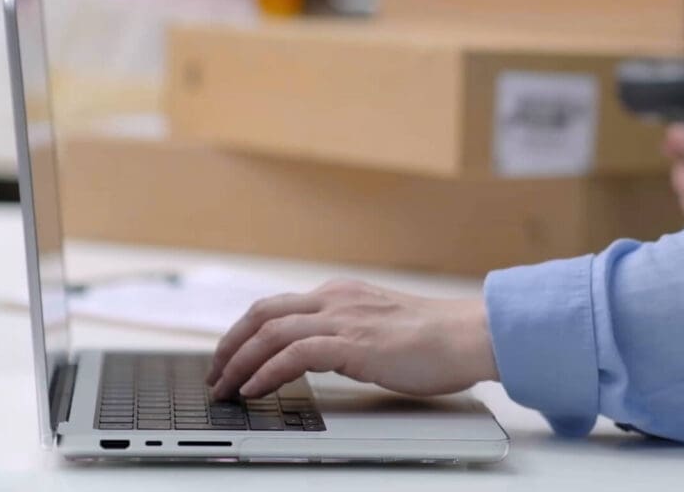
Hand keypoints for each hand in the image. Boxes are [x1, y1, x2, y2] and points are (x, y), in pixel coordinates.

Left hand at [205, 279, 498, 400]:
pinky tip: (255, 390)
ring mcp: (344, 319)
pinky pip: (294, 355)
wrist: (467, 335)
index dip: (246, 333)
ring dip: (239, 362)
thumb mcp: (380, 328)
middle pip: (262, 314)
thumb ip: (348, 335)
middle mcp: (336, 300)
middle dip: (230, 344)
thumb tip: (321, 357)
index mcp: (341, 295)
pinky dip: (267, 372)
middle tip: (215, 374)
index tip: (231, 358)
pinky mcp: (353, 343)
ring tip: (225, 387)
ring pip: (270, 332)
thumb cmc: (435, 339)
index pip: (277, 308)